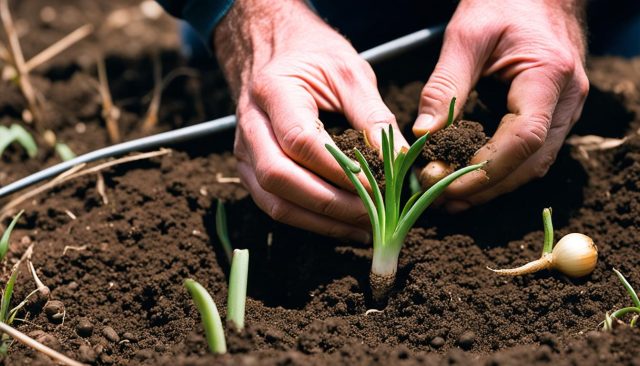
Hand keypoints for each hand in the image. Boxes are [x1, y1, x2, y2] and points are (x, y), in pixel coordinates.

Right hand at [214, 0, 407, 240]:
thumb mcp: (348, 71)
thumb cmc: (312, 54)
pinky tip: (342, 225)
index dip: (339, 170)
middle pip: (280, 179)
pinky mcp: (250, 170)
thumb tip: (399, 158)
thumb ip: (372, 114)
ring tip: (364, 228)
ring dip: (320, 222)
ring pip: (274, 201)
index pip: (300, 141)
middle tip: (374, 215)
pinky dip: (310, 220)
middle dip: (330, 205)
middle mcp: (251, 125)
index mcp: (273, 92)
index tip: (377, 185)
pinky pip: (275, 205)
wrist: (272, 48)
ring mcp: (244, 151)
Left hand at [413, 0, 588, 211]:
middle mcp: (566, 98)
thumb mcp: (466, 36)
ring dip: (493, 185)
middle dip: (485, 186)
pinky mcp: (554, 113)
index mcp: (548, 75)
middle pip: (531, 161)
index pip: (523, 138)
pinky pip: (532, 152)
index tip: (445, 183)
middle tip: (440, 198)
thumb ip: (445, 85)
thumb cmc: (503, 2)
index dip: (484, 169)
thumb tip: (423, 134)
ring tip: (450, 197)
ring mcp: (565, 108)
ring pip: (534, 164)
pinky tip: (469, 178)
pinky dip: (501, 171)